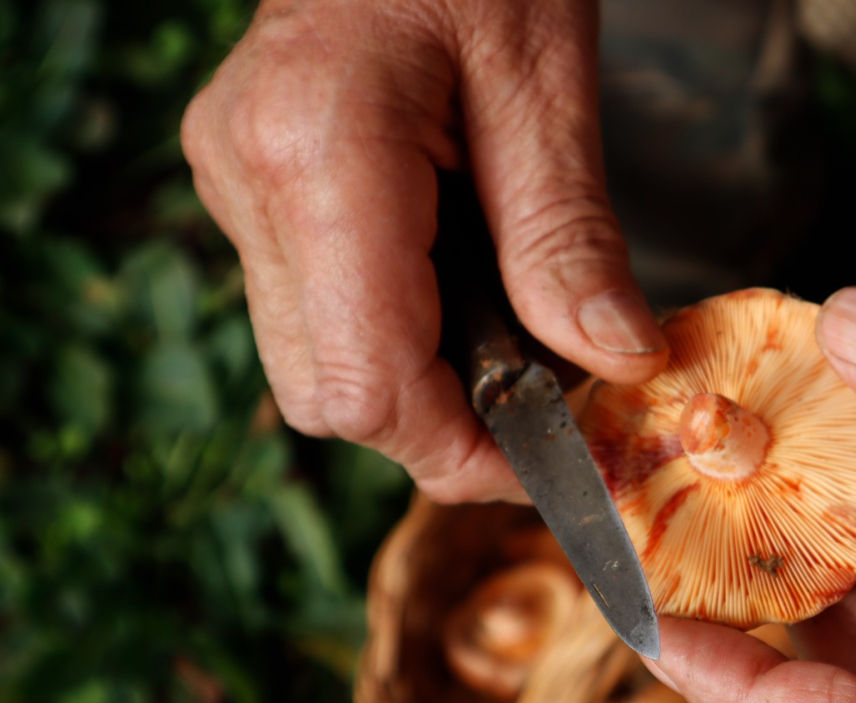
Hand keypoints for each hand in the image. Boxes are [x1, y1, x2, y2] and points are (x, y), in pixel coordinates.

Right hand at [182, 0, 666, 502]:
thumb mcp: (548, 85)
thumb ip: (570, 240)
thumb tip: (615, 367)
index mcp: (315, 154)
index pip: (368, 385)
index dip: (462, 450)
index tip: (553, 460)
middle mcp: (247, 182)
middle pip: (332, 396)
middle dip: (444, 429)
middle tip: (546, 407)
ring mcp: (235, 188)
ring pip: (317, 368)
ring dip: (422, 387)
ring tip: (511, 339)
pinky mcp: (251, 190)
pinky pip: (317, 316)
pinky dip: (398, 338)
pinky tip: (461, 294)